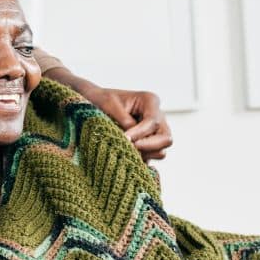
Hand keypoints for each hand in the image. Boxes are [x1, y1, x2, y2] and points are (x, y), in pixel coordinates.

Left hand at [42, 68, 172, 161]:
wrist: (94, 102)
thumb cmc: (100, 100)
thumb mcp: (109, 106)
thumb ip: (123, 122)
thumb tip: (132, 141)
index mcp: (150, 101)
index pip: (152, 122)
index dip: (139, 133)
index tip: (123, 138)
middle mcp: (157, 116)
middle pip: (166, 138)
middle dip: (148, 146)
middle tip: (127, 148)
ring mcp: (155, 131)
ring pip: (161, 150)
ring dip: (144, 153)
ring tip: (123, 150)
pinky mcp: (148, 143)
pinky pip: (151, 156)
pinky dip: (140, 159)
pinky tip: (124, 156)